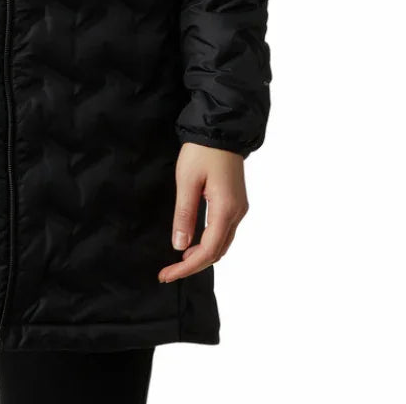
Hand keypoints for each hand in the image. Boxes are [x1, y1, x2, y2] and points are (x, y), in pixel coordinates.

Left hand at [158, 142, 247, 282]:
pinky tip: (193, 242)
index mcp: (226, 210)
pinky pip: (224, 232)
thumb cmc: (202, 152)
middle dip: (193, 265)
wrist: (221, 130)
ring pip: (222, 244)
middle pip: (217, 252)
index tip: (166, 275)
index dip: (187, 267)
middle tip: (168, 272)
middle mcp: (237, 213)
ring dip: (202, 255)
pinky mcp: (236, 202)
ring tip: (178, 261)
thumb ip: (184, 214)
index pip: (208, 251)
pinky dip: (209, 242)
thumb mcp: (187, 181)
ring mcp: (239, 208)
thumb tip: (180, 246)